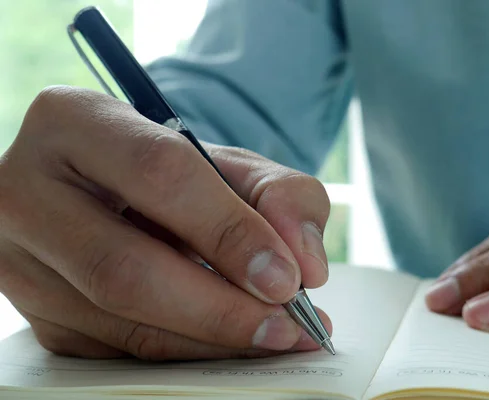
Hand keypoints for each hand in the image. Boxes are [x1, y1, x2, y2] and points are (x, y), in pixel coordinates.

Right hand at [0, 86, 330, 359]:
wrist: (111, 191)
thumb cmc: (172, 171)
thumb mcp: (230, 163)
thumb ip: (283, 196)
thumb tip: (304, 266)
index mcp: (75, 123)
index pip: (158, 174)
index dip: (228, 231)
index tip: (286, 278)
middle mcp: (29, 189)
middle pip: (122, 267)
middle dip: (218, 307)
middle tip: (286, 324)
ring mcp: (19, 259)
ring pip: (117, 318)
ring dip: (208, 339)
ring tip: (274, 336)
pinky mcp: (36, 311)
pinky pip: (115, 347)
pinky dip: (183, 351)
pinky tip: (227, 342)